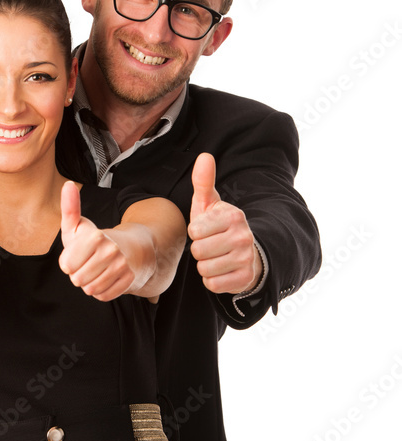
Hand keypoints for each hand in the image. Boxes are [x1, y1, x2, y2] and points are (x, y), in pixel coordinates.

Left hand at [58, 181, 133, 300]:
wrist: (130, 249)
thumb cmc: (96, 239)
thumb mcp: (79, 225)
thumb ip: (70, 207)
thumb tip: (67, 184)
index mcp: (95, 237)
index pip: (67, 266)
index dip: (68, 263)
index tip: (77, 254)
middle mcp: (110, 251)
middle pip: (78, 280)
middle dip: (79, 274)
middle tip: (89, 263)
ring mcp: (122, 266)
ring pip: (91, 289)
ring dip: (90, 283)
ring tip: (97, 270)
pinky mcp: (129, 280)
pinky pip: (103, 296)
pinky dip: (102, 290)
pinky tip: (107, 278)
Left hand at [187, 153, 261, 294]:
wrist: (246, 253)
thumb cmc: (219, 226)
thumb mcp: (210, 204)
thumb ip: (203, 182)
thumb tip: (204, 156)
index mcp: (233, 216)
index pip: (195, 230)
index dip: (196, 233)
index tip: (207, 230)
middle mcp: (243, 236)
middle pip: (198, 251)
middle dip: (200, 251)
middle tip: (212, 246)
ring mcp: (246, 258)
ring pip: (204, 269)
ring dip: (205, 266)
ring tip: (217, 257)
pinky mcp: (245, 278)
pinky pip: (212, 284)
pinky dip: (213, 280)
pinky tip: (222, 271)